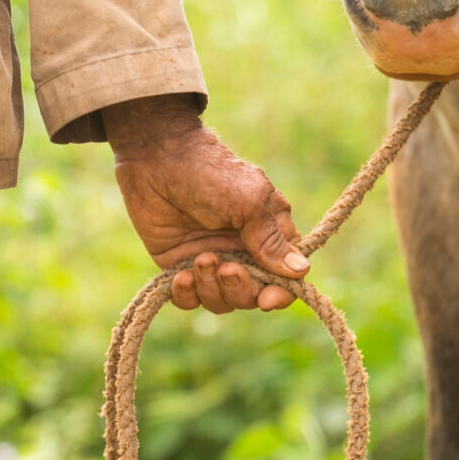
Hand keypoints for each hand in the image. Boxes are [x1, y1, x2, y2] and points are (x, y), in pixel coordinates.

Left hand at [104, 95, 308, 312]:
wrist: (157, 159)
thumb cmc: (210, 172)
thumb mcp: (248, 202)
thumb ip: (271, 240)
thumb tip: (301, 271)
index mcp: (268, 234)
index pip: (285, 277)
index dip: (279, 294)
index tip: (266, 299)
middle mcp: (242, 251)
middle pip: (252, 295)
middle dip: (240, 290)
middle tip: (225, 268)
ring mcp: (210, 259)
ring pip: (220, 301)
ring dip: (211, 289)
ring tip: (200, 260)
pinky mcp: (179, 265)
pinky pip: (188, 299)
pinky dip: (186, 295)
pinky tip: (180, 276)